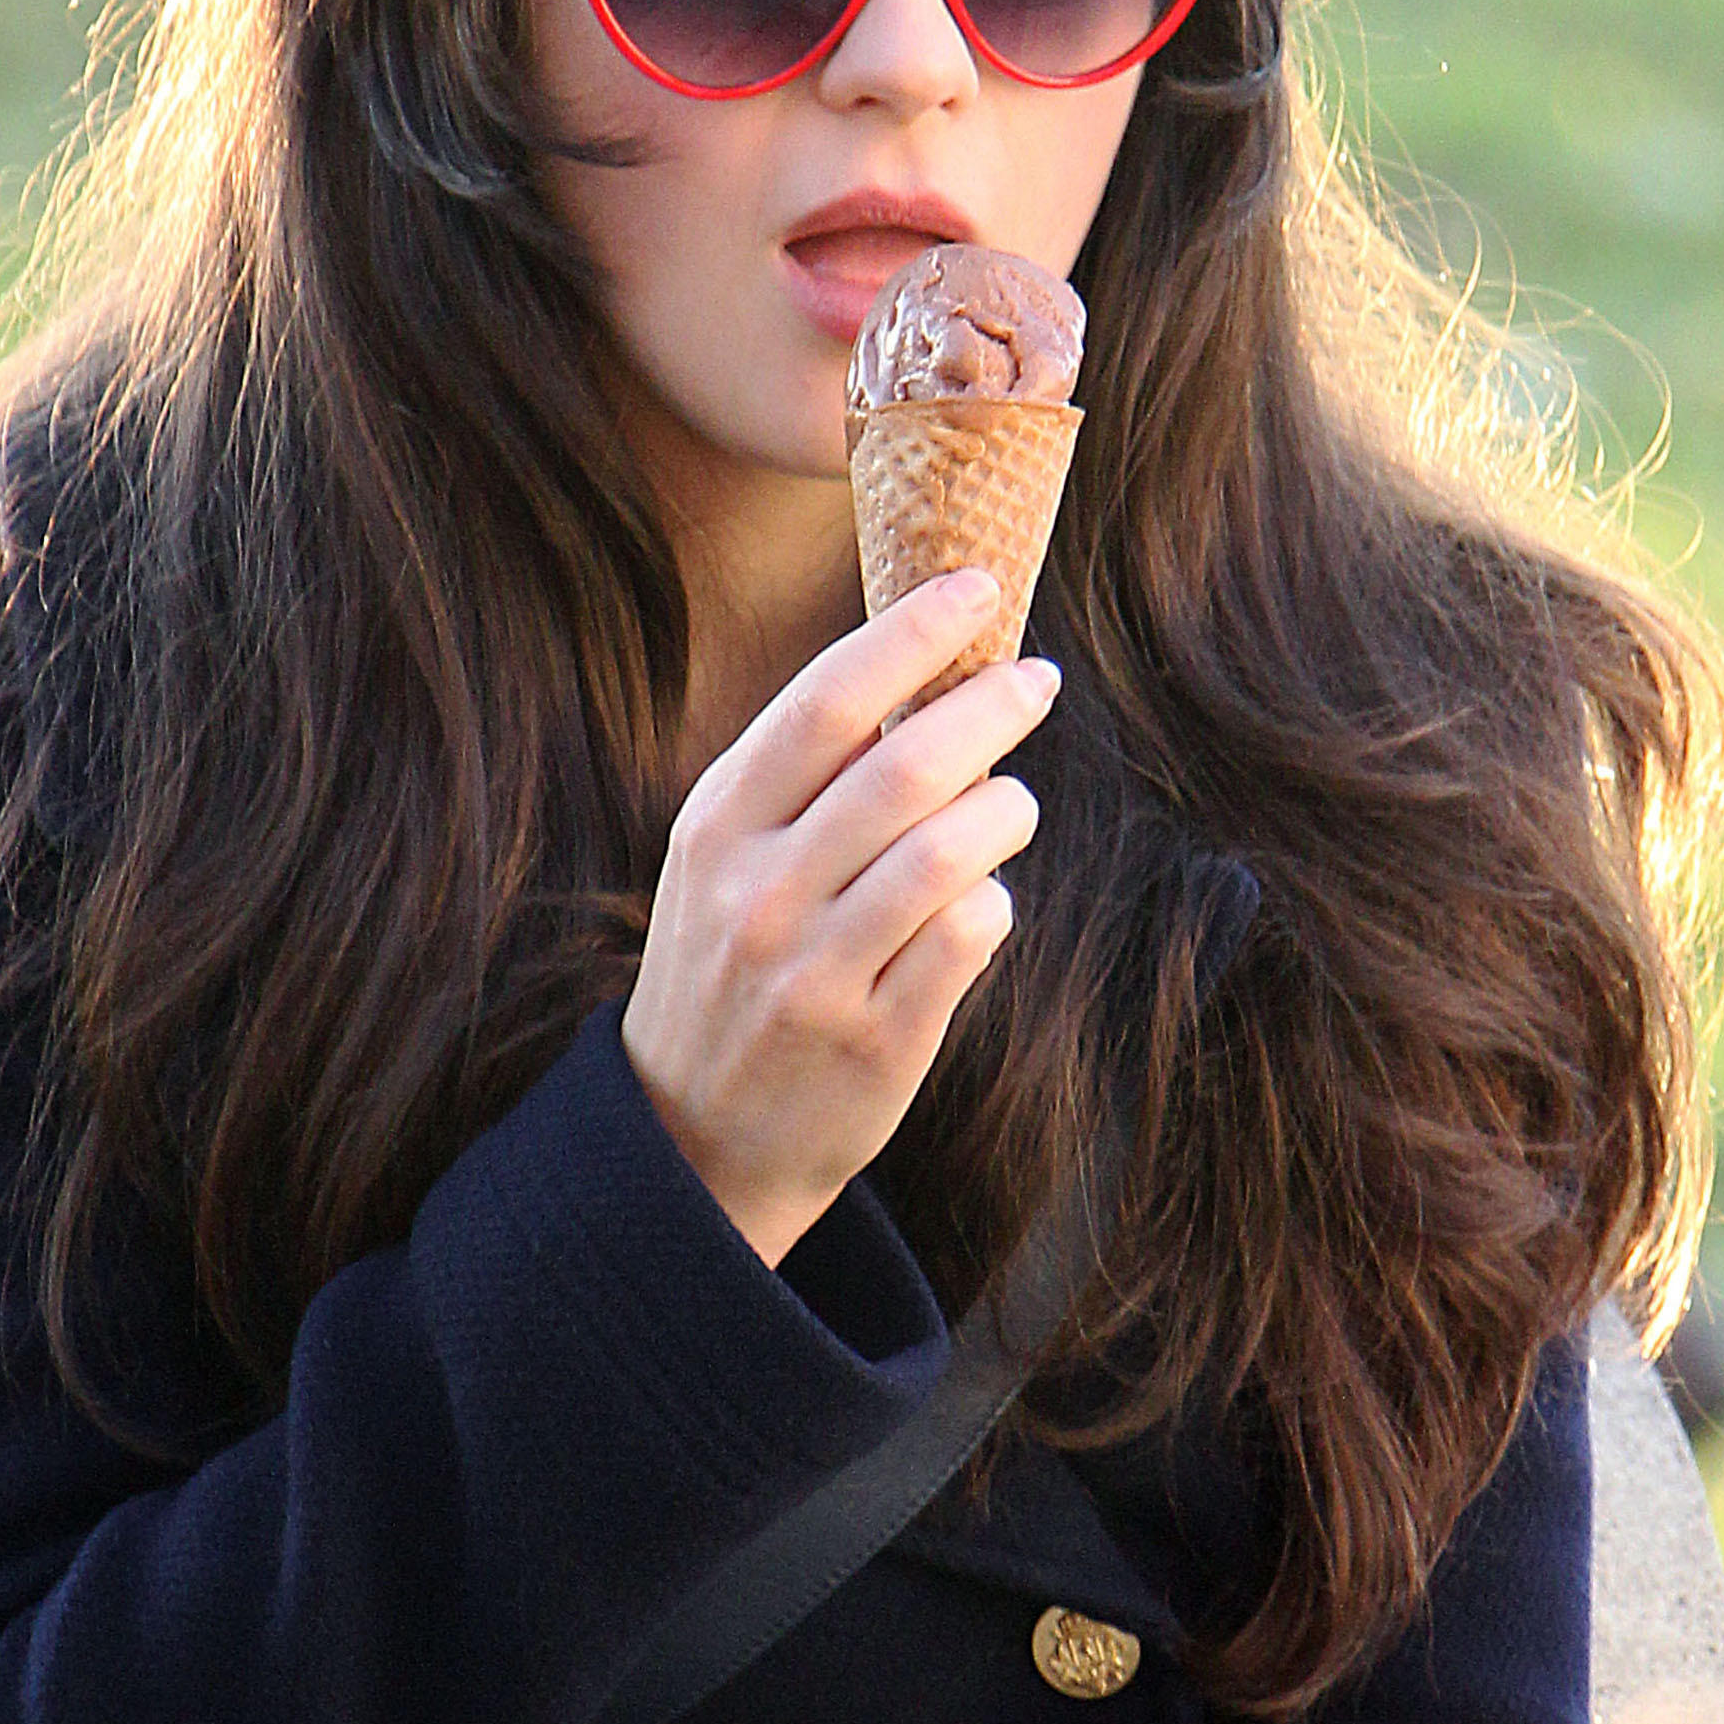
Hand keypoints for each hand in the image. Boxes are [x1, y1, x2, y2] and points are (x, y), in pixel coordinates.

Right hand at [621, 573, 1059, 1265]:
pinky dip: (995, 902)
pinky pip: (970, 938)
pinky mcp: (877, 1041)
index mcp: (718, 828)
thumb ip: (801, 781)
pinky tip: (983, 900)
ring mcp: (816, 973)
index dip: (910, 632)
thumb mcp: (723, 862)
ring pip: (949, 852)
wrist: (689, 1137)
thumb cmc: (731, 967)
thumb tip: (922, 672)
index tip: (976, 586)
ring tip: (1012, 806)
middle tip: (1035, 682)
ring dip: (1004, 810)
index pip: (824, 701)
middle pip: (902, 767)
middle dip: (988, 707)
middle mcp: (760, 895)